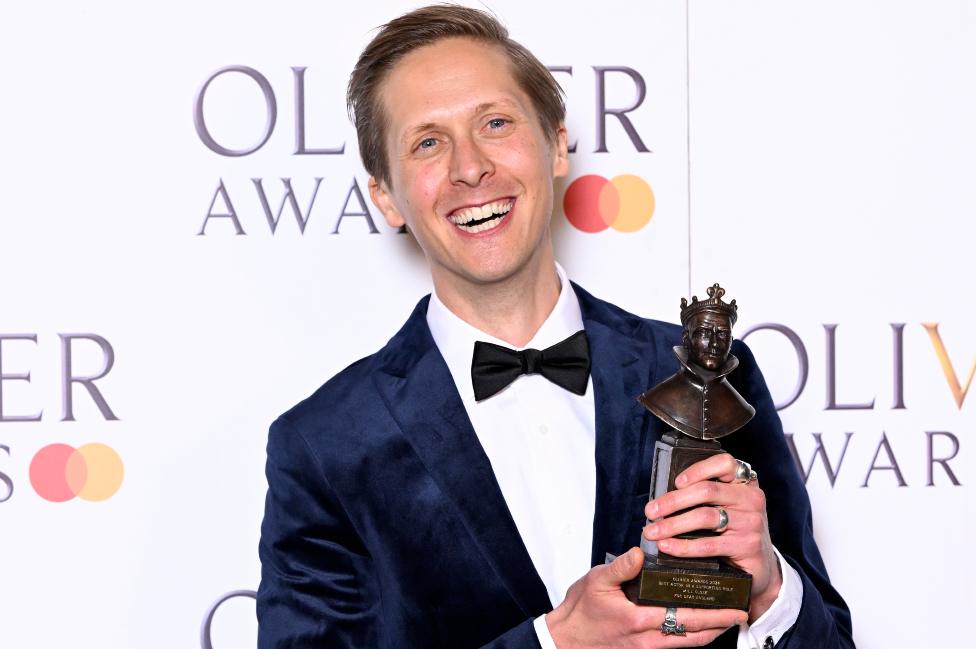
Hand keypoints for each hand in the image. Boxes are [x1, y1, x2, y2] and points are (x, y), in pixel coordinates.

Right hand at [545, 547, 746, 647]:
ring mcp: (647, 646)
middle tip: (740, 615)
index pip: (686, 617)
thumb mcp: (597, 581)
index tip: (733, 607)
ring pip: (686, 643)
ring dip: (709, 633)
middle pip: (694, 636)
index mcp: (640, 620)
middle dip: (720, 626)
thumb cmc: (581, 610)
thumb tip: (638, 552)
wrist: (567, 638)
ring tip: (726, 620)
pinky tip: (697, 625)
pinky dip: (691, 635)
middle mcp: (648, 638)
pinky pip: (673, 644)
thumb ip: (621, 567)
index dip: (713, 614)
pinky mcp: (643, 648)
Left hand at [643, 454, 781, 621]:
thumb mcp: (727, 508)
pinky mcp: (748, 546)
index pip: (724, 463)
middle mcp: (751, 499)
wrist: (761, 567)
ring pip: (704, 517)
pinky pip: (708, 544)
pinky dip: (683, 546)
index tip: (676, 482)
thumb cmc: (735, 532)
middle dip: (673, 501)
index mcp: (745, 483)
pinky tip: (667, 547)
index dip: (698, 469)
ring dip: (672, 524)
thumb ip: (705, 497)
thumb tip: (663, 500)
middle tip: (650, 511)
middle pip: (707, 491)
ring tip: (652, 532)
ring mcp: (751, 522)